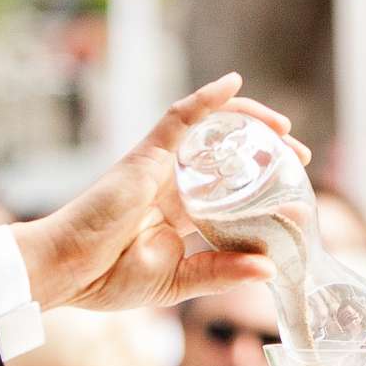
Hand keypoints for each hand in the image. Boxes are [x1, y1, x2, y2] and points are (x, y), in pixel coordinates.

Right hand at [14, 74, 306, 311]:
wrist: (65, 270)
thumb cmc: (107, 278)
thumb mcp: (177, 283)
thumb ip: (221, 272)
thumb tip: (268, 269)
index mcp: (178, 216)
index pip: (230, 196)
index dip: (264, 194)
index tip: (297, 202)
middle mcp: (172, 186)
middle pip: (227, 158)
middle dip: (267, 153)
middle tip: (299, 160)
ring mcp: (159, 167)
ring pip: (210, 131)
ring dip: (250, 122)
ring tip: (284, 131)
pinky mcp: (146, 154)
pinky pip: (179, 116)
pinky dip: (206, 99)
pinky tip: (232, 82)